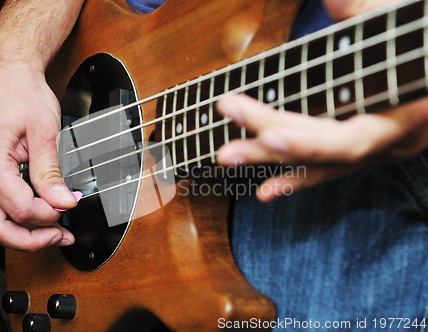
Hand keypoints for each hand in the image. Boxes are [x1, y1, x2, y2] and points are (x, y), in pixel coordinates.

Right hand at [0, 63, 76, 250]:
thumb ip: (52, 173)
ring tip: (54, 231)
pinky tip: (40, 216)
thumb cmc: (22, 94)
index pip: (20, 209)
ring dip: (23, 233)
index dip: (49, 216)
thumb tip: (65, 203)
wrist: (7, 73)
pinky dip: (17, 218)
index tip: (70, 209)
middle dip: (31, 240)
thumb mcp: (45, 132)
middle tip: (60, 236)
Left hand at [216, 0, 427, 201]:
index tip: (262, 131)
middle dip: (271, 144)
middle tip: (226, 140)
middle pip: (324, 153)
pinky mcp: (369, 151)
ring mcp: (382, 150)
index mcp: (406, 113)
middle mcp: (394, 141)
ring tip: (229, 158)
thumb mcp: (403, 23)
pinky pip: (330, 170)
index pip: (347, 137)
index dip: (305, 140)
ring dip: (272, 160)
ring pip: (322, 164)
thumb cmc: (427, 45)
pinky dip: (295, 179)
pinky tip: (265, 190)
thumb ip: (364, 10)